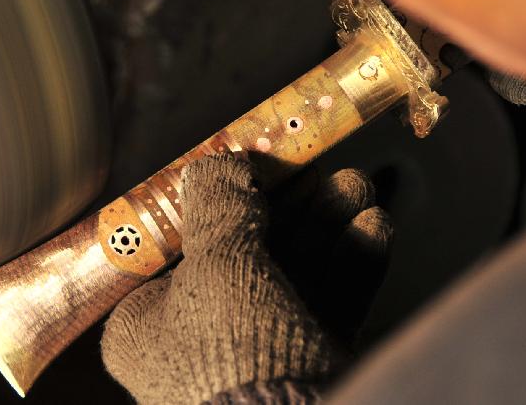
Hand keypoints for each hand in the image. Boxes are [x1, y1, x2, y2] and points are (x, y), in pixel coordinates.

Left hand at [101, 155, 391, 403]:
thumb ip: (219, 205)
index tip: (249, 164)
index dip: (217, 198)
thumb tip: (217, 164)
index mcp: (150, 320)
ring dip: (328, 224)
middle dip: (290, 203)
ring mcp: (257, 350)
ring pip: (295, 271)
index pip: (183, 242)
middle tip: (313, 164)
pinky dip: (352, 262)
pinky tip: (374, 225)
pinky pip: (329, 302)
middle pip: (248, 249)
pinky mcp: (307, 362)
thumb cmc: (229, 353)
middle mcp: (201, 336)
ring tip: (355, 183)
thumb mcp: (215, 263)